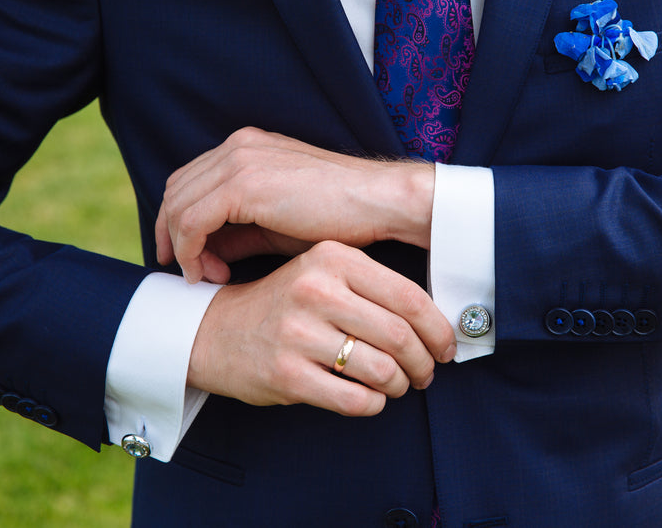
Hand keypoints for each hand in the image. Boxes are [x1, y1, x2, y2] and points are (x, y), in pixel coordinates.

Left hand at [156, 127, 434, 283]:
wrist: (379, 203)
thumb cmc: (340, 217)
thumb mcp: (276, 225)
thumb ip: (237, 233)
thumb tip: (204, 254)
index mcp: (246, 148)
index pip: (189, 182)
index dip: (179, 224)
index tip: (192, 260)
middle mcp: (237, 147)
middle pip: (176, 191)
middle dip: (173, 236)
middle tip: (195, 274)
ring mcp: (238, 161)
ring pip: (177, 206)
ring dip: (183, 248)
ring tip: (208, 278)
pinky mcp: (243, 183)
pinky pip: (192, 221)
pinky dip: (191, 251)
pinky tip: (214, 273)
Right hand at [187, 241, 456, 414]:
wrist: (216, 331)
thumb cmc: (285, 304)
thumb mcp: (323, 274)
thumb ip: (374, 288)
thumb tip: (437, 325)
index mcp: (332, 258)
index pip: (409, 297)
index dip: (438, 329)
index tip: (446, 347)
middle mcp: (316, 290)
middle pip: (400, 336)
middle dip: (423, 363)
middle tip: (425, 373)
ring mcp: (298, 333)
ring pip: (382, 371)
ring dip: (399, 385)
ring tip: (396, 385)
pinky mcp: (285, 374)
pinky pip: (354, 399)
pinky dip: (372, 404)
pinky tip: (369, 398)